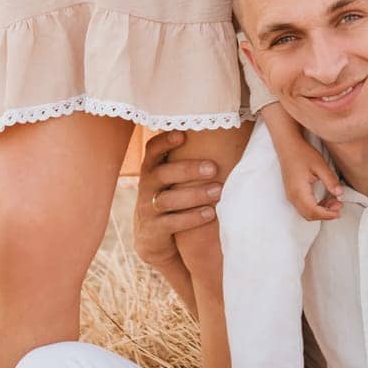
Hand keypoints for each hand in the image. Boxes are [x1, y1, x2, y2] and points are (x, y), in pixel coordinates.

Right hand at [132, 130, 221, 273]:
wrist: (153, 236)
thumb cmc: (171, 196)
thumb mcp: (171, 177)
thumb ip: (185, 158)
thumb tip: (221, 131)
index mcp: (151, 169)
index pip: (152, 150)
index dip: (164, 141)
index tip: (183, 135)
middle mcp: (146, 186)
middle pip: (162, 174)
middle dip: (188, 169)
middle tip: (214, 168)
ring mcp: (147, 209)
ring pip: (168, 200)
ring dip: (195, 195)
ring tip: (219, 191)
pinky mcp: (154, 230)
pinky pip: (172, 223)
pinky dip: (192, 218)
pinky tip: (210, 213)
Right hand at [279, 137, 343, 221]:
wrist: (288, 146)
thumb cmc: (302, 154)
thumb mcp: (320, 166)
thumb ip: (330, 181)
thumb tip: (340, 193)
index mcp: (299, 191)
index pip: (313, 211)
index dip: (327, 215)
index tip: (339, 212)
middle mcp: (292, 196)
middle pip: (309, 215)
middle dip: (325, 214)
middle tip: (338, 206)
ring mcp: (291, 195)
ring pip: (306, 212)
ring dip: (321, 211)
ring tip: (334, 202)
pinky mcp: (292, 193)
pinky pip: (303, 206)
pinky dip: (315, 207)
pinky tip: (325, 199)